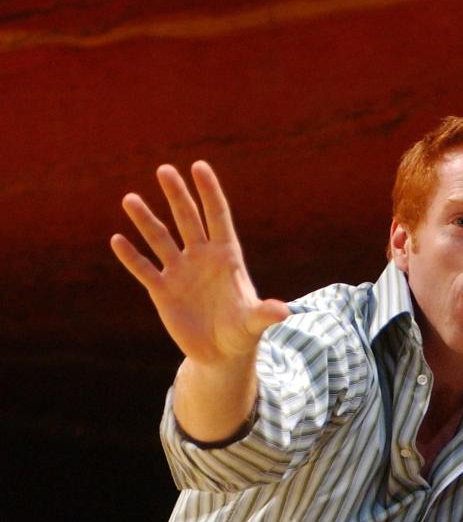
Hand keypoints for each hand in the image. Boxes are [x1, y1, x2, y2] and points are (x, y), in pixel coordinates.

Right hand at [110, 161, 288, 365]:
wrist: (220, 355)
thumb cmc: (241, 333)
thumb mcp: (253, 323)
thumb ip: (264, 313)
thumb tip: (284, 312)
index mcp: (226, 257)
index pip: (217, 216)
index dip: (209, 192)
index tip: (199, 166)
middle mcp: (201, 257)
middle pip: (188, 219)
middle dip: (177, 195)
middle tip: (165, 170)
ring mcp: (180, 272)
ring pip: (160, 239)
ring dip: (145, 220)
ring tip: (130, 200)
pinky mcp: (162, 291)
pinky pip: (144, 269)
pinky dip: (131, 257)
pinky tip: (118, 240)